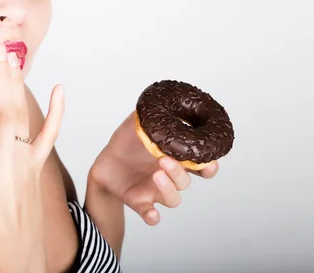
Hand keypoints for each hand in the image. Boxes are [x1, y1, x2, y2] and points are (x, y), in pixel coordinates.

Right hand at [0, 42, 63, 272]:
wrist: (18, 262)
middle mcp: (7, 166)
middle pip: (6, 116)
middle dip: (3, 81)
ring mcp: (26, 165)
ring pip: (24, 119)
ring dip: (20, 88)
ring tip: (14, 60)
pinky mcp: (38, 168)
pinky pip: (50, 136)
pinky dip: (58, 113)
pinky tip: (60, 91)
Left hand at [89, 111, 218, 225]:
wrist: (104, 161)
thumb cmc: (126, 143)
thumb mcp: (136, 124)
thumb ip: (151, 114)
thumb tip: (161, 98)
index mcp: (174, 158)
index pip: (201, 166)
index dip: (209, 166)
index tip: (209, 162)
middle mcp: (169, 177)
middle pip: (186, 181)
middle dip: (181, 173)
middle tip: (165, 160)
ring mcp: (156, 191)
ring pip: (173, 199)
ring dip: (168, 188)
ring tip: (156, 174)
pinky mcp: (140, 202)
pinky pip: (151, 215)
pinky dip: (153, 216)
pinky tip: (152, 214)